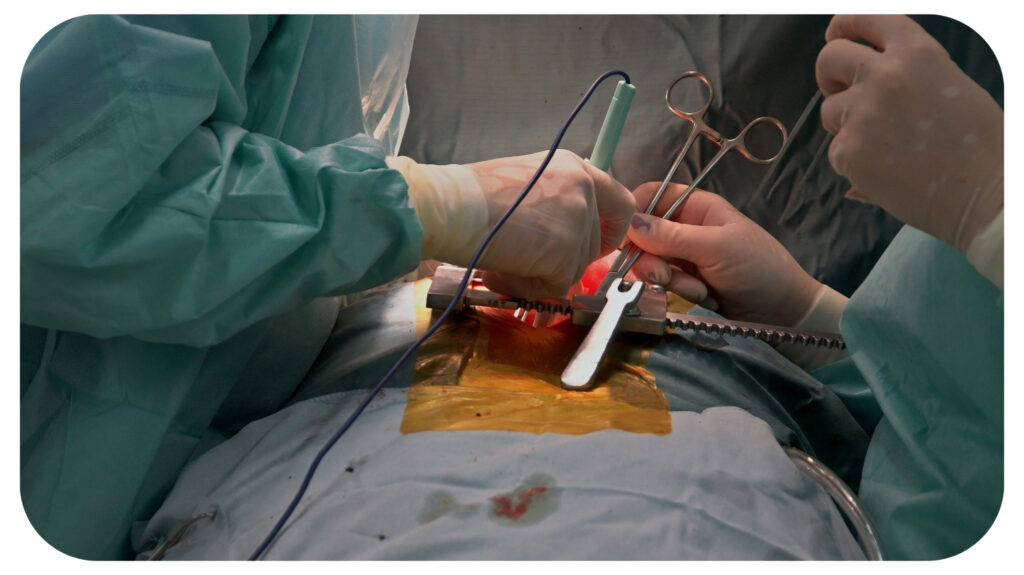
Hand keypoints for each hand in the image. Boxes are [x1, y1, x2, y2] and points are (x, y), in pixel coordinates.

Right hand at [391, 150, 634, 300]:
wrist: (452, 206)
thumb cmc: (472, 196)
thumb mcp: (526, 184)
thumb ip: (553, 205)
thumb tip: (558, 240)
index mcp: (574, 168)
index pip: (620, 204)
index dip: (610, 232)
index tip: (593, 247)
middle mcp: (583, 189)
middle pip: (591, 246)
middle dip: (560, 262)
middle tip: (521, 263)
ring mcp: (578, 220)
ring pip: (574, 268)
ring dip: (540, 276)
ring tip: (503, 266)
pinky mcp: (566, 251)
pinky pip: (557, 286)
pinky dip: (530, 289)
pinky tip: (502, 274)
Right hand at [625, 183, 821, 325]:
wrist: (782, 313)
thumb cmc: (759, 269)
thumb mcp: (716, 248)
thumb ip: (671, 237)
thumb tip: (629, 224)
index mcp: (696, 207)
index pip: (652, 196)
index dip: (634, 213)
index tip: (626, 239)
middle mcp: (685, 227)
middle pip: (644, 234)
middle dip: (651, 258)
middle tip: (665, 276)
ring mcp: (684, 256)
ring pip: (651, 262)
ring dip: (669, 279)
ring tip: (699, 290)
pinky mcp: (685, 281)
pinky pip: (663, 283)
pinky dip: (679, 292)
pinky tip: (704, 297)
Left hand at [816, 14, 1002, 251]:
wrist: (985, 192)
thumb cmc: (979, 145)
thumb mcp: (950, 86)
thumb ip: (907, 76)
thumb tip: (861, 82)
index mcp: (918, 53)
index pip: (867, 19)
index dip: (844, 26)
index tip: (836, 35)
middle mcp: (885, 75)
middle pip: (829, 58)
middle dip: (829, 75)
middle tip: (840, 92)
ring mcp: (863, 113)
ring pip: (829, 110)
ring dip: (845, 125)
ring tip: (886, 144)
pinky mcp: (848, 150)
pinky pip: (835, 151)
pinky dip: (853, 162)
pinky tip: (886, 171)